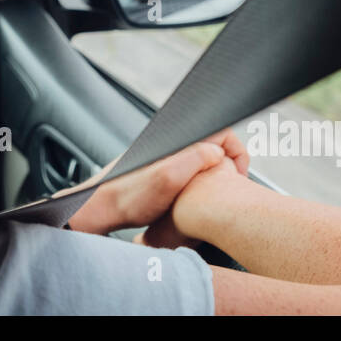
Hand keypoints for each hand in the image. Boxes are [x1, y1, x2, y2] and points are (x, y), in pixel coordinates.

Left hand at [67, 128, 248, 237]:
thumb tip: (218, 151)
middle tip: (232, 187)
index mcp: (177, 140)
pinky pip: (190, 172)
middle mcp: (172, 144)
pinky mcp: (160, 171)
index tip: (240, 174)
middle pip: (215, 145)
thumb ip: (196, 159)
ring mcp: (166, 157)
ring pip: (203, 160)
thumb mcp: (168, 179)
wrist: (100, 209)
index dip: (237, 151)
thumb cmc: (129, 197)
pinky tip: (193, 202)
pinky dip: (200, 184)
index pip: (221, 131)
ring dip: (214, 176)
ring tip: (214, 197)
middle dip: (229, 165)